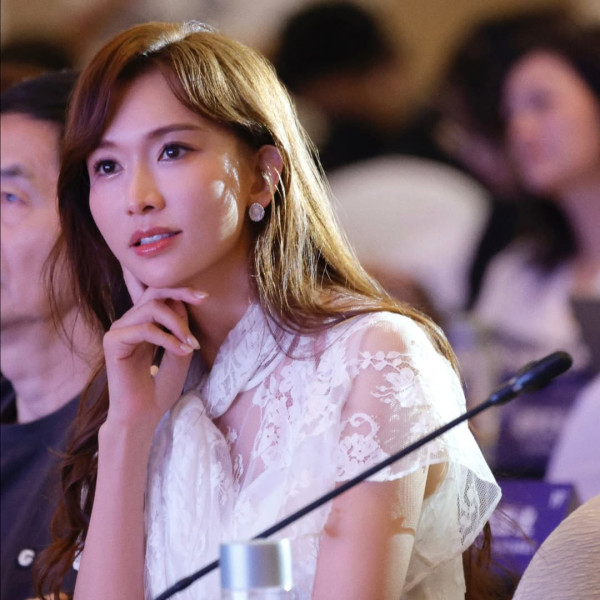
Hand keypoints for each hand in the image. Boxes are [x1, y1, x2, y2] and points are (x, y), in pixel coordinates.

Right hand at [101, 267, 206, 430]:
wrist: (142, 416)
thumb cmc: (160, 389)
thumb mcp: (180, 354)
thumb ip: (180, 330)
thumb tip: (182, 304)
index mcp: (144, 324)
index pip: (159, 295)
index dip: (181, 290)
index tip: (205, 297)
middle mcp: (130, 323)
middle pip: (153, 292)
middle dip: (180, 292)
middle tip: (203, 299)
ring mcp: (119, 330)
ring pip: (152, 308)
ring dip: (177, 323)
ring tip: (191, 342)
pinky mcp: (113, 341)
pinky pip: (145, 328)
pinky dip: (167, 338)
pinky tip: (181, 350)